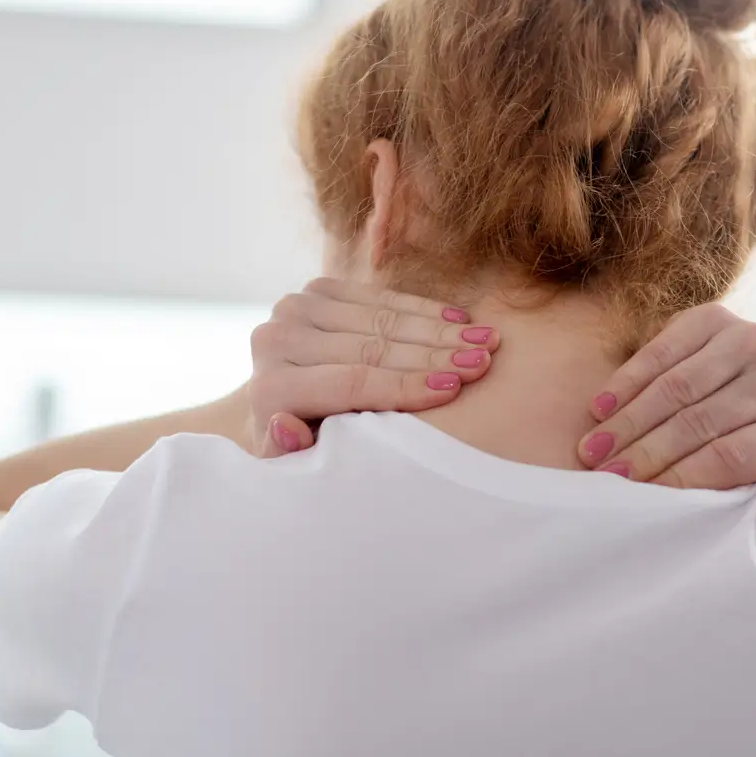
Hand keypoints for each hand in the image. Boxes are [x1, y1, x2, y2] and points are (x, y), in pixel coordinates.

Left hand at [247, 278, 499, 456]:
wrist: (280, 402)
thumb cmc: (305, 448)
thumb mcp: (297, 466)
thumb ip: (291, 453)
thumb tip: (285, 425)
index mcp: (270, 389)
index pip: (351, 383)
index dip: (407, 384)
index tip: (457, 387)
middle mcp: (274, 340)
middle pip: (371, 347)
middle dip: (435, 354)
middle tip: (484, 360)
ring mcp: (296, 308)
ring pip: (381, 318)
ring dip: (439, 328)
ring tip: (486, 338)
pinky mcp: (317, 290)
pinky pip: (380, 297)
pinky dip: (422, 308)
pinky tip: (460, 317)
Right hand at [578, 303, 755, 511]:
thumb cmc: (749, 443)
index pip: (730, 457)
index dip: (677, 477)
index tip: (637, 494)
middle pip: (700, 423)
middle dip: (644, 452)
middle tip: (605, 475)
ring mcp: (751, 342)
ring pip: (677, 387)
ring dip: (628, 420)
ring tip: (593, 447)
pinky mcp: (716, 317)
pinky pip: (662, 351)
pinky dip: (627, 381)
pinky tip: (601, 407)